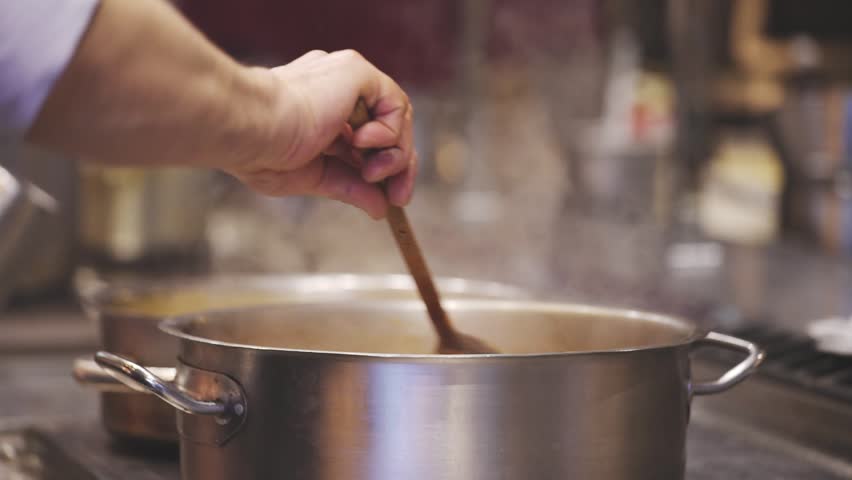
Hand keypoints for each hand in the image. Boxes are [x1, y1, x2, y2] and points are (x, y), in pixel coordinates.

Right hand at [227, 50, 415, 218]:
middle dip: (400, 167)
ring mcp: (346, 78)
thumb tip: (380, 208)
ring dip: (395, 155)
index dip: (386, 170)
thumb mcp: (313, 177)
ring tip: (371, 172)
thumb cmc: (261, 152)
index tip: (391, 201)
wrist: (248, 128)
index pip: (369, 139)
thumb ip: (348, 187)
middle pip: (389, 128)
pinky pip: (394, 102)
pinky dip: (389, 132)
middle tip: (399, 198)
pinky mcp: (355, 70)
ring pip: (397, 117)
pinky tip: (360, 143)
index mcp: (321, 111)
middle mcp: (336, 90)